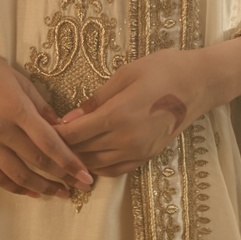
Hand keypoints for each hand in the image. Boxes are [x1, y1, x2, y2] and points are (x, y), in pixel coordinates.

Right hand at [0, 49, 93, 199]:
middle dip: (62, 176)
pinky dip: (16, 188)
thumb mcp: (21, 82)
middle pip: (36, 161)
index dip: (69, 161)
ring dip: (42, 187)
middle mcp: (0, 130)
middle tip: (81, 186)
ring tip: (60, 193)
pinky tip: (32, 192)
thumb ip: (41, 108)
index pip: (48, 142)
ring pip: (17, 176)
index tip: (86, 175)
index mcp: (16, 108)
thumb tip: (64, 129)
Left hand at [56, 38, 240, 176]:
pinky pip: (115, 170)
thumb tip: (70, 119)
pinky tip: (88, 156)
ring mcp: (138, 152)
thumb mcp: (125, 74)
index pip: (76, 133)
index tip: (41, 127)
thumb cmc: (162, 69)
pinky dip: (97, 166)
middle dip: (62, 147)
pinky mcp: (147, 157)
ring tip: (63, 149)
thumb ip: (96, 99)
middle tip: (45, 139)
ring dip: (78, 159)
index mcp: (119, 116)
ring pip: (97, 165)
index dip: (56, 133)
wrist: (199, 83)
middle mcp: (127, 140)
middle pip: (83, 152)